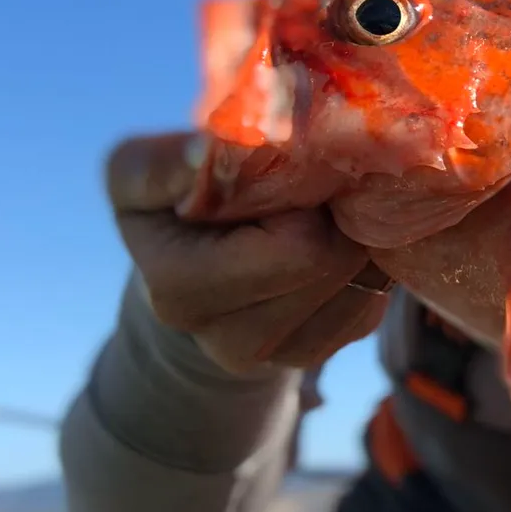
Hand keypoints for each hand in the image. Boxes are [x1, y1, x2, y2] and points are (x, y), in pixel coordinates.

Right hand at [105, 131, 389, 374]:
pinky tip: (331, 244)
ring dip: (353, 239)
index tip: (288, 167)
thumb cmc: (169, 202)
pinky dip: (362, 269)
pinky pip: (370, 306)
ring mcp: (275, 358)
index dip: (306, 196)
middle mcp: (225, 343)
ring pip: (358, 286)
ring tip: (318, 214)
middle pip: (332, 264)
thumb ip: (164, 165)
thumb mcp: (140, 170)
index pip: (297, 246)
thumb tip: (202, 154)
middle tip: (312, 186)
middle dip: (334, 213)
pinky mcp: (315, 356)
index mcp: (180, 291)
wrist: (187, 265)